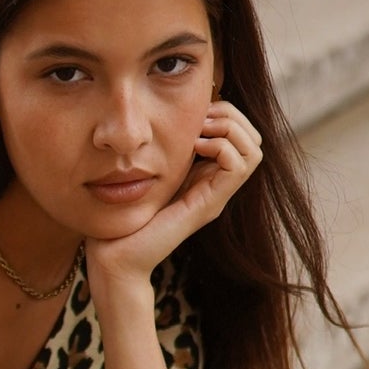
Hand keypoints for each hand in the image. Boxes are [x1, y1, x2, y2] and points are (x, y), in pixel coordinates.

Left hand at [89, 101, 263, 294]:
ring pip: (253, 150)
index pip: (242, 134)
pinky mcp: (207, 206)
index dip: (226, 112)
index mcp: (205, 176)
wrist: (115, 256)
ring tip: (198, 132)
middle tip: (199, 118)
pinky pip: (237, 166)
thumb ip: (165, 148)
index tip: (195, 112)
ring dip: (228, 129)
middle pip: (253, 139)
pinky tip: (195, 147)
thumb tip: (172, 113)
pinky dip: (221, 146)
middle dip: (231, 116)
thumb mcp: (149, 170)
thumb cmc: (124, 214)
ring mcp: (215, 197)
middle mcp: (217, 186)